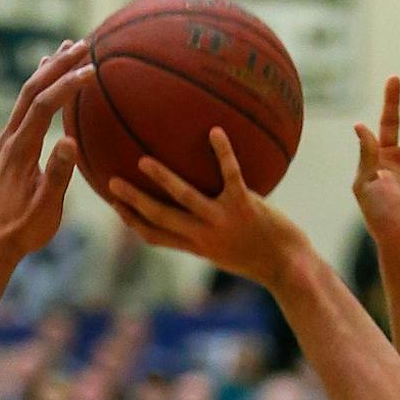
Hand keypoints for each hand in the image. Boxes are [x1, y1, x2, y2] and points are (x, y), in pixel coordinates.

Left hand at [0, 42, 92, 261]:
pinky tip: (47, 78)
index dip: (66, 85)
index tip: (90, 70)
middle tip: (83, 43)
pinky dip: (40, 86)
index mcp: (20, 150)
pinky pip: (25, 107)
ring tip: (66, 47)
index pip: (43, 107)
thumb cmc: (24, 229)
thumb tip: (69, 141)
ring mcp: (8, 140)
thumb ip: (57, 174)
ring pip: (27, 94)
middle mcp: (10, 138)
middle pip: (32, 90)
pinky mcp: (10, 146)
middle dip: (57, 64)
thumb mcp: (46, 207)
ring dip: (47, 69)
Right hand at [106, 130, 309, 290]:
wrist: (288, 268)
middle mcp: (204, 236)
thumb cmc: (261, 256)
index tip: (115, 205)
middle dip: (133, 202)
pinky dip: (223, 152)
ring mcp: (223, 221)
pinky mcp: (245, 207)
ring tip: (143, 161)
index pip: (155, 236)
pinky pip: (230, 174)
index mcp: (196, 246)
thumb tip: (197, 207)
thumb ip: (208, 230)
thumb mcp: (227, 248)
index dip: (132, 221)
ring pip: (184, 197)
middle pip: (159, 217)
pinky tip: (215, 131)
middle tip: (110, 183)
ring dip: (163, 179)